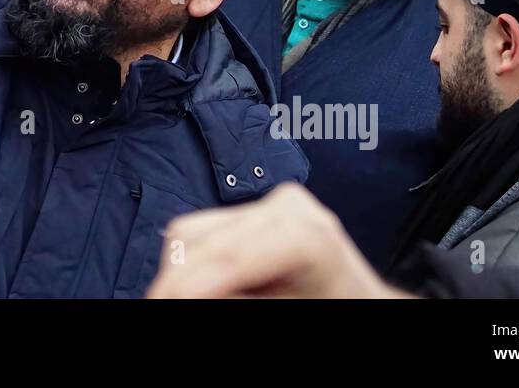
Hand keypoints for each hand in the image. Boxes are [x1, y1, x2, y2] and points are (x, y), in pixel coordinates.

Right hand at [146, 183, 403, 298]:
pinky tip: (201, 288)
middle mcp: (289, 207)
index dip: (188, 283)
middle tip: (156, 305)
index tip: (158, 304)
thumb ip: (239, 301)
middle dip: (173, 281)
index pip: (231, 255)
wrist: (362, 304)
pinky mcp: (257, 209)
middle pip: (201, 240)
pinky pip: (200, 231)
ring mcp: (272, 203)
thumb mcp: (294, 315)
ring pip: (189, 233)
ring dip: (177, 273)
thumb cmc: (334, 307)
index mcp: (310, 235)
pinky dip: (190, 263)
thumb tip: (186, 292)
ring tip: (181, 299)